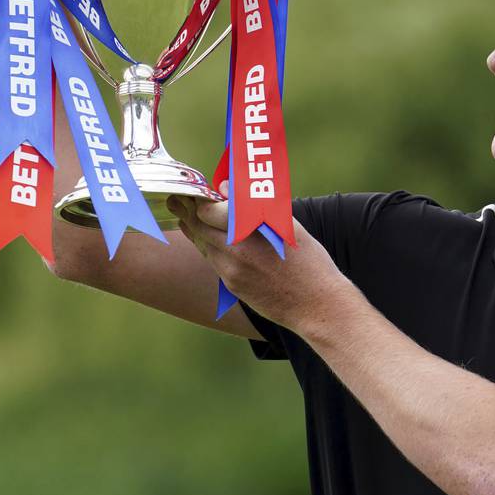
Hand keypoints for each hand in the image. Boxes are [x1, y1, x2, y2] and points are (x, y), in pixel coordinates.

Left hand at [168, 184, 351, 330]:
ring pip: (201, 244)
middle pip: (198, 226)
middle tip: (178, 199)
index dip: (199, 200)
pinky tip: (205, 239)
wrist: (316, 305)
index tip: (198, 191)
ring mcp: (231, 271)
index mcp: (252, 230)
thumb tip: (225, 189)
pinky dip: (207, 246)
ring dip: (192, 228)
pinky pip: (212, 261)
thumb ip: (254, 205)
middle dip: (187, 211)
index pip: (208, 211)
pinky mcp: (232, 286)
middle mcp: (237, 250)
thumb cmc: (309, 261)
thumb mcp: (287, 226)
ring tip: (184, 214)